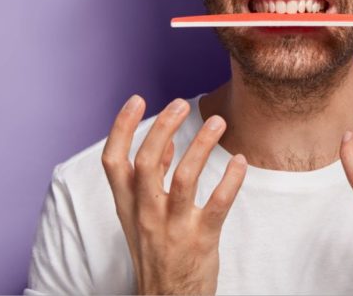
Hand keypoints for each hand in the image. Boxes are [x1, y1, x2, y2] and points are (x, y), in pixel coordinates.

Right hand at [101, 95, 247, 294]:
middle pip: (147, 163)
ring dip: (202, 146)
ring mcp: (174, 228)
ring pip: (184, 179)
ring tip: (219, 122)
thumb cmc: (158, 253)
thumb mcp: (144, 217)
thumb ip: (153, 180)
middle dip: (163, 128)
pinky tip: (239, 161)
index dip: (122, 129)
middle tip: (182, 104)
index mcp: (128, 207)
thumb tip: (165, 142)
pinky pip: (218, 204)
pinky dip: (230, 179)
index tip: (137, 99)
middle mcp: (147, 215)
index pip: (113, 162)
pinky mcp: (201, 240)